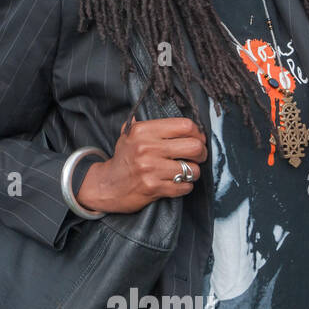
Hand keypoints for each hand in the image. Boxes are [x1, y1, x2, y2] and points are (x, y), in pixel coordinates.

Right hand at [77, 117, 207, 214]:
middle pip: (194, 146)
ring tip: (185, 172)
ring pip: (192, 169)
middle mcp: (146, 148)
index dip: (198, 133)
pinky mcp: (153, 187)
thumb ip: (150, 124)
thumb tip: (180, 122)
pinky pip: (184, 187)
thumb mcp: (129, 135)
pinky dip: (184, 186)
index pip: (185, 125)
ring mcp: (150, 168)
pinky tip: (176, 184)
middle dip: (201, 153)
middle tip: (198, 157)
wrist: (107, 185)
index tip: (197, 140)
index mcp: (143, 130)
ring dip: (193, 173)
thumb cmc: (124, 159)